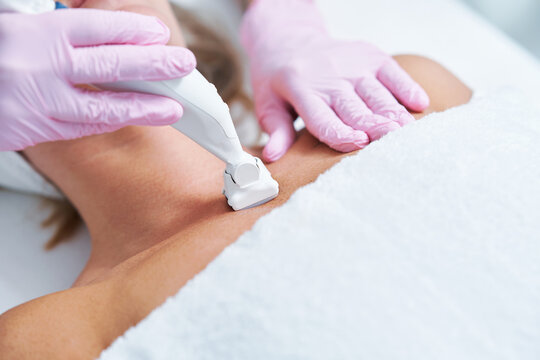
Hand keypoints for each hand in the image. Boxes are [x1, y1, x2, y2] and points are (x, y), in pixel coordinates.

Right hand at [0, 9, 195, 150]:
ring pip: (101, 107)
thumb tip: (102, 31)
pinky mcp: (30, 131)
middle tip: (184, 64)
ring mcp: (35, 102)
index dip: (132, 30)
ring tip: (174, 107)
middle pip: (108, 65)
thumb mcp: (14, 25)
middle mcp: (36, 66)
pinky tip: (134, 118)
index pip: (96, 29)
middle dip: (152, 65)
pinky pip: (79, 127)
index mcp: (32, 32)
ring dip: (141, 107)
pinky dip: (110, 121)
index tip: (159, 34)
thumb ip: (54, 26)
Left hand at [241, 0, 428, 161]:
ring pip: (378, 94)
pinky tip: (420, 104)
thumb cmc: (277, 80)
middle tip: (395, 146)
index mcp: (301, 90)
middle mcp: (329, 77)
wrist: (289, 39)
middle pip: (356, 109)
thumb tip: (272, 157)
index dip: (341, 133)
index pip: (323, 119)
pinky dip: (407, 88)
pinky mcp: (370, 55)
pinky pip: (392, 72)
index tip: (359, 144)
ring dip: (395, 114)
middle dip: (375, 127)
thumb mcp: (267, 104)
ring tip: (411, 133)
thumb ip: (276, 130)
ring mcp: (352, 65)